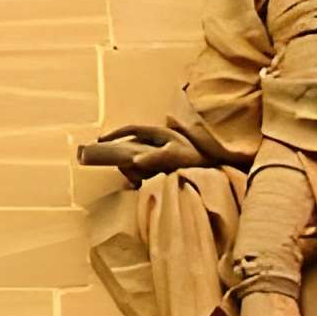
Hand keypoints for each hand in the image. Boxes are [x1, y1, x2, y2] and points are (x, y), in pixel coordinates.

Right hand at [82, 122, 201, 180]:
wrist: (216, 168)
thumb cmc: (198, 158)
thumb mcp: (177, 156)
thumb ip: (156, 157)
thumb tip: (134, 161)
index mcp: (159, 133)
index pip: (131, 130)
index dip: (114, 135)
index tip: (100, 141)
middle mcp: (158, 141)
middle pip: (132, 147)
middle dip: (125, 160)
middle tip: (124, 173)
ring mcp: (161, 152)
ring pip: (138, 160)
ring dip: (135, 172)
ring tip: (138, 182)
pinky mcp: (165, 166)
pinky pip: (146, 171)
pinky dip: (143, 178)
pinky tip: (144, 186)